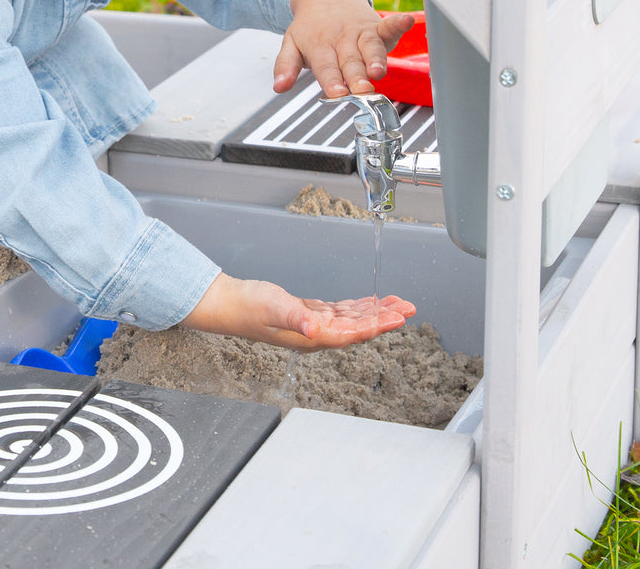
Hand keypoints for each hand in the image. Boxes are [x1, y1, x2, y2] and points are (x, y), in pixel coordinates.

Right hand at [180, 272, 415, 351]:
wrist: (230, 304)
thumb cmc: (248, 308)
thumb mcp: (272, 308)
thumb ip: (294, 316)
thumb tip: (313, 325)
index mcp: (313, 336)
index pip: (354, 333)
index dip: (378, 324)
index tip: (399, 317)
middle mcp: (317, 333)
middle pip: (360, 327)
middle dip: (385, 316)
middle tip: (409, 307)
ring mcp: (313, 324)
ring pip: (352, 319)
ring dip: (374, 310)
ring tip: (396, 303)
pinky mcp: (308, 314)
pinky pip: (340, 312)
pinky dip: (356, 306)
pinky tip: (367, 302)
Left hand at [273, 0, 414, 97]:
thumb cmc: (310, 26)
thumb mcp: (291, 44)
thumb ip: (286, 66)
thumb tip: (279, 86)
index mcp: (319, 45)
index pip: (326, 67)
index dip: (332, 81)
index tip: (337, 93)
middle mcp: (342, 39)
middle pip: (350, 61)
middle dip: (356, 76)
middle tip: (361, 90)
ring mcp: (361, 33)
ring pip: (370, 47)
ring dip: (376, 59)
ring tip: (379, 71)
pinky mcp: (377, 27)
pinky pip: (389, 25)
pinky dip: (399, 23)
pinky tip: (407, 21)